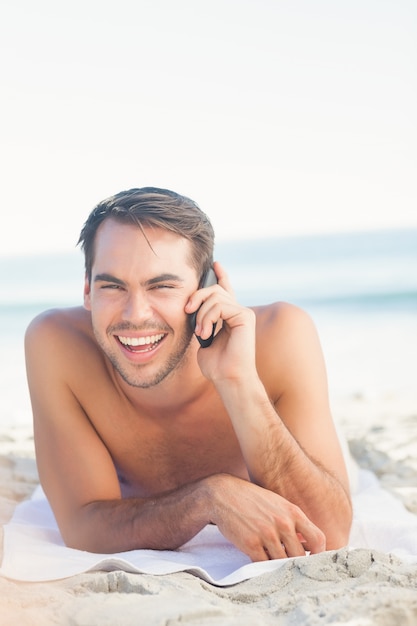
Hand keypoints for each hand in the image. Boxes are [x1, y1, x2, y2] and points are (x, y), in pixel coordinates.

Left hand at [185, 262, 256, 383]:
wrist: (228, 378)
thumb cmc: (216, 365)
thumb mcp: (203, 336)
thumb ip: (202, 319)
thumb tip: (193, 306)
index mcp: (229, 316)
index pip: (225, 289)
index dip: (221, 275)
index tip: (215, 263)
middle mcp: (238, 312)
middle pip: (214, 289)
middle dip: (197, 296)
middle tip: (187, 310)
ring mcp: (243, 313)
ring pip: (215, 297)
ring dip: (201, 314)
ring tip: (201, 332)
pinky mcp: (245, 316)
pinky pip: (221, 306)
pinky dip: (209, 318)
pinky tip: (207, 333)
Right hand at [205, 474, 325, 560]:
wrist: (223, 494)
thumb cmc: (252, 499)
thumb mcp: (277, 504)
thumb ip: (293, 521)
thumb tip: (307, 543)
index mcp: (293, 512)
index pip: (318, 539)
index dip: (319, 553)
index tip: (312, 558)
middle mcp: (283, 523)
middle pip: (301, 555)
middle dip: (296, 562)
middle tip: (290, 563)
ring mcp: (267, 534)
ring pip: (283, 562)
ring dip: (278, 565)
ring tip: (272, 559)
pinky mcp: (251, 543)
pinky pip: (264, 564)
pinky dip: (263, 566)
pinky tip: (259, 559)